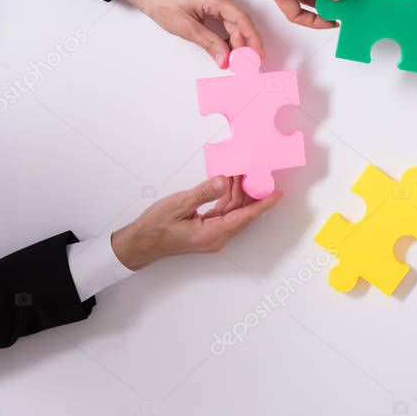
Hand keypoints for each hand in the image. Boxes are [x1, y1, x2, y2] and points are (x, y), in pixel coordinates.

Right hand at [111, 176, 280, 270]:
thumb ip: (204, 192)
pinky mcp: (208, 231)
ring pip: (233, 212)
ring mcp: (213, 235)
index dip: (263, 204)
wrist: (139, 243)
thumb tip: (223, 181)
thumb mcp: (179, 204)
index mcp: (212, 234)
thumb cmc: (155, 228)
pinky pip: (224, 213)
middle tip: (253, 172)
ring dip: (236, 193)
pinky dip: (226, 198)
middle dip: (249, 192)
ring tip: (237, 173)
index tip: (277, 194)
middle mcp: (217, 237)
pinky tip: (226, 184)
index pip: (245, 217)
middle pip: (242, 213)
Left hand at [119, 0, 263, 67]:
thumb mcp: (186, 27)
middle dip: (244, 44)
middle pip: (240, 21)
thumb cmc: (160, 0)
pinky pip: (227, 18)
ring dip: (236, 40)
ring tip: (236, 59)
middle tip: (245, 63)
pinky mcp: (213, 0)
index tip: (257, 55)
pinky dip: (229, 33)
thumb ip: (209, 44)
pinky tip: (228, 47)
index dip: (252, 39)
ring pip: (234, 21)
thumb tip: (225, 59)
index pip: (242, 19)